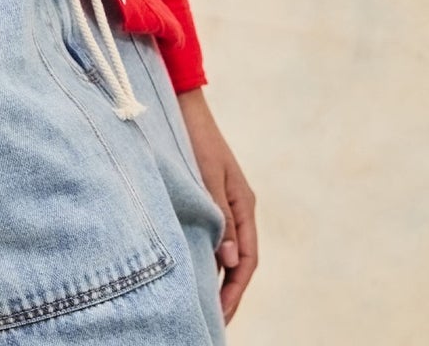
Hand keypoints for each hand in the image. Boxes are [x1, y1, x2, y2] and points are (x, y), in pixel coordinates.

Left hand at [176, 87, 256, 320]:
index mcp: (244, 205)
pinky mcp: (206, 201)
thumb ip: (220, 217)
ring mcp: (222, 205)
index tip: (220, 317)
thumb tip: (228, 261)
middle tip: (211, 323)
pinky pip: (210, 239)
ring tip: (200, 307)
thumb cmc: (195, 139)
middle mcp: (237, 208)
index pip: (246, 260)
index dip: (235, 291)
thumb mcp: (207, 177)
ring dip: (215, 280)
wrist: (182, 106)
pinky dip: (204, 261)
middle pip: (237, 262)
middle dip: (228, 294)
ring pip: (223, 252)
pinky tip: (191, 274)